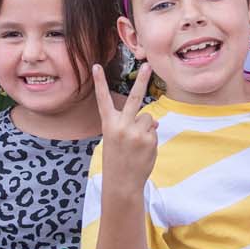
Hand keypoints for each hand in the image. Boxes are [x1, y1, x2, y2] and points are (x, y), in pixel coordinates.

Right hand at [93, 62, 156, 189]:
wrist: (121, 183)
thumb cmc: (117, 160)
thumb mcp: (116, 140)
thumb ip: (131, 125)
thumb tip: (153, 120)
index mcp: (108, 125)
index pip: (103, 100)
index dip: (99, 83)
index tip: (96, 66)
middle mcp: (121, 126)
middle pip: (134, 98)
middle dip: (142, 80)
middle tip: (148, 65)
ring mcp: (136, 133)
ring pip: (148, 118)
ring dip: (145, 128)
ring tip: (136, 145)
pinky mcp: (149, 140)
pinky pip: (153, 131)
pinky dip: (150, 139)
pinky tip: (143, 151)